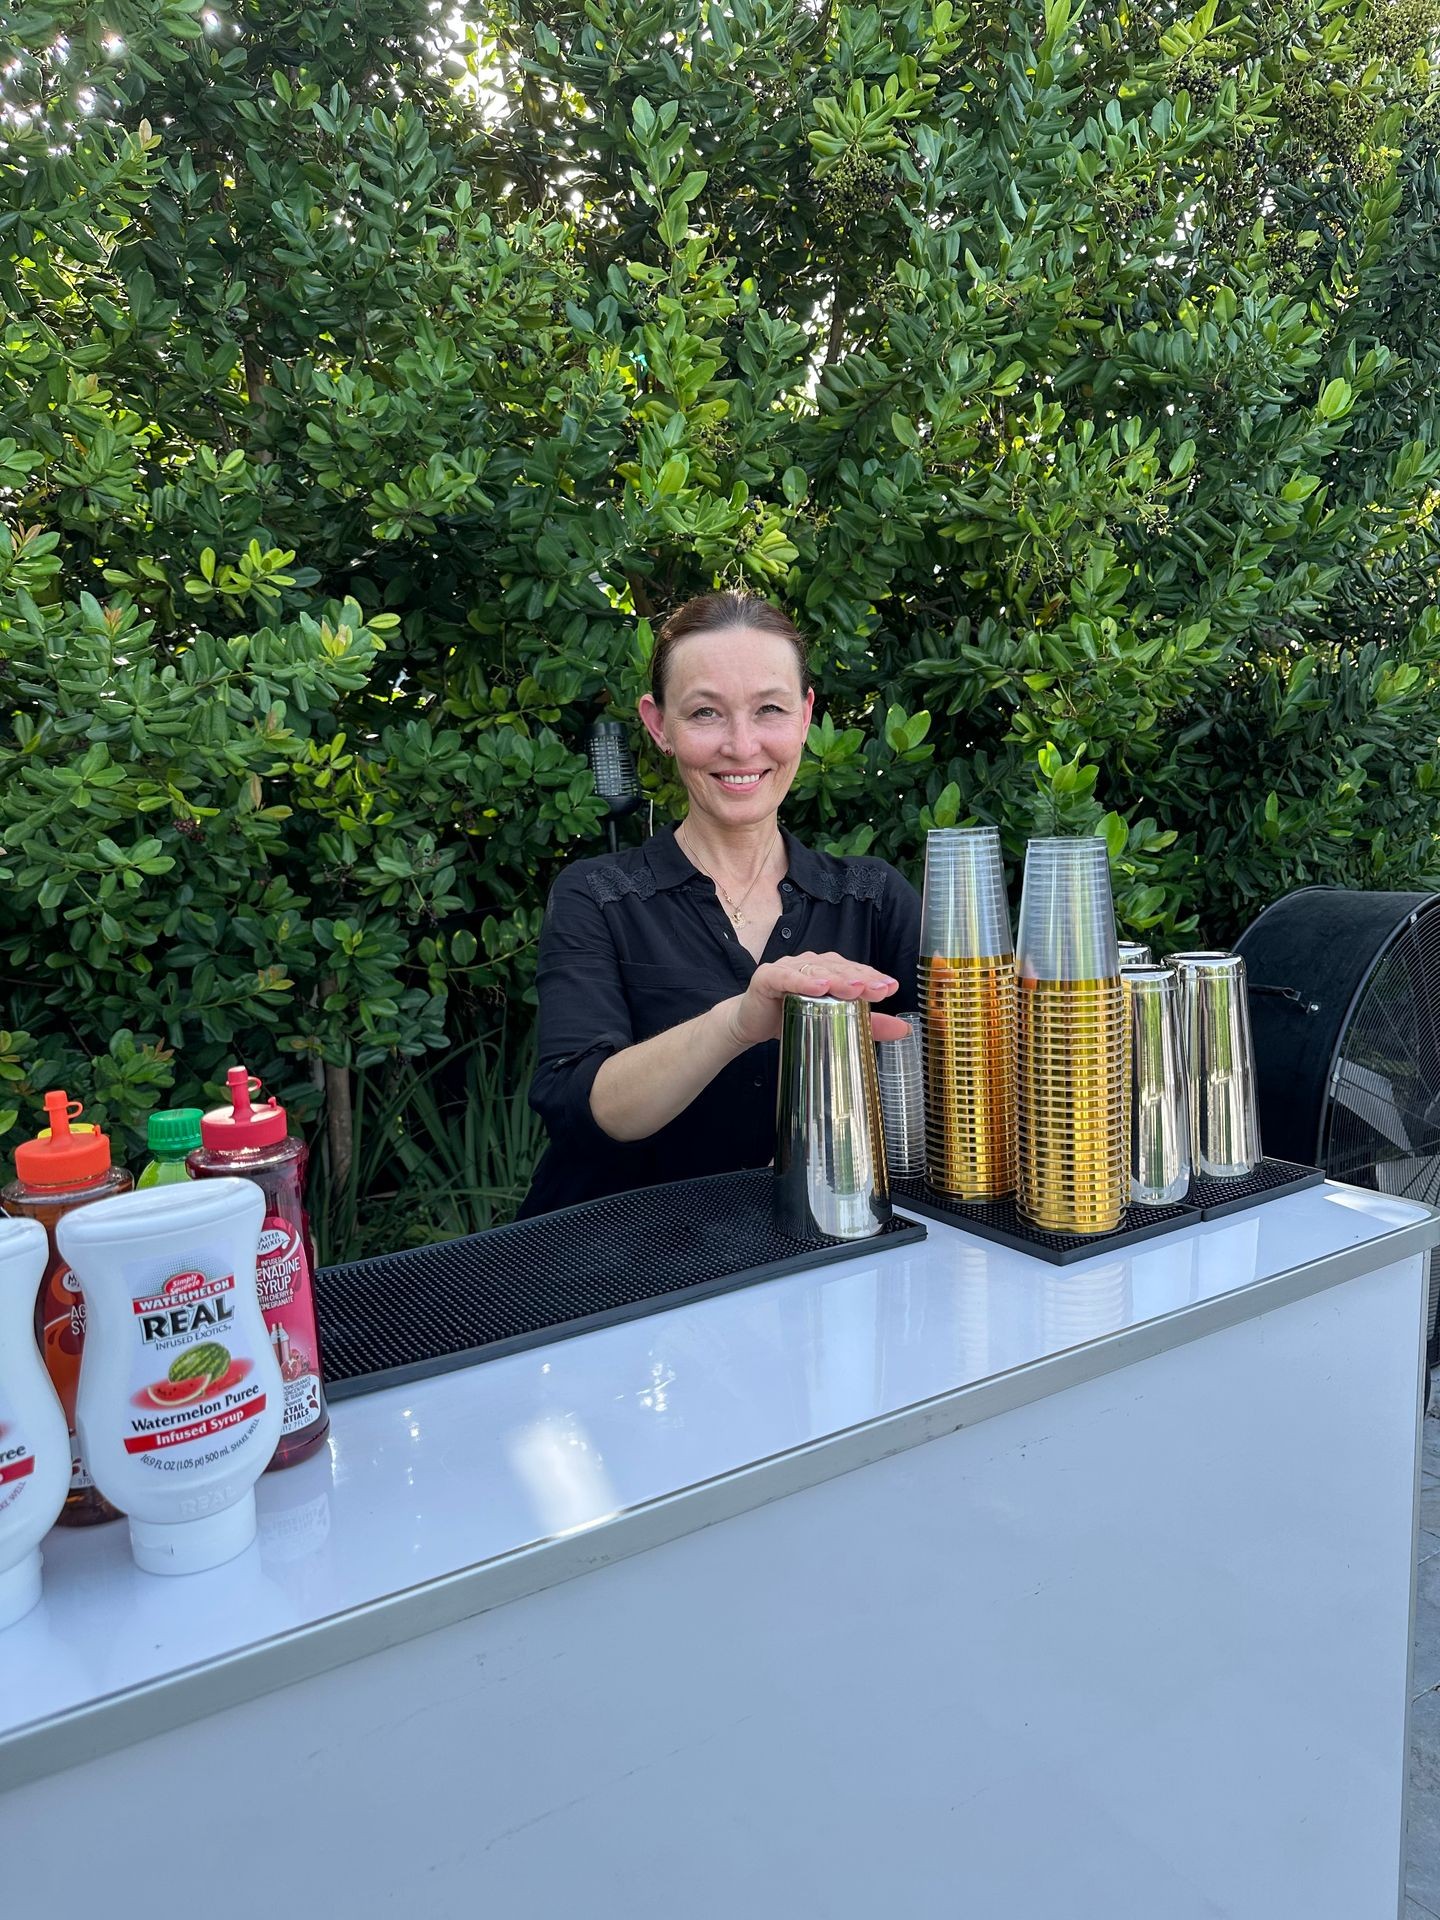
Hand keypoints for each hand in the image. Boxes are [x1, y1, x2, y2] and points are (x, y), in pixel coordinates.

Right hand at [723, 951, 911, 1050]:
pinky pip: (786, 976)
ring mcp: (788, 968)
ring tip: (854, 989)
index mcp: (827, 971)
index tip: (892, 988)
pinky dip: (802, 981)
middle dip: (860, 979)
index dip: (873, 977)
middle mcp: (809, 965)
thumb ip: (867, 1024)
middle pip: (838, 968)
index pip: (854, 970)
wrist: (750, 1025)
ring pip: (815, 970)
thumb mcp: (834, 1023)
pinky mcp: (767, 977)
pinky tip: (818, 987)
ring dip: (836, 978)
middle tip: (879, 990)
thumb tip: (904, 1029)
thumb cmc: (790, 1019)